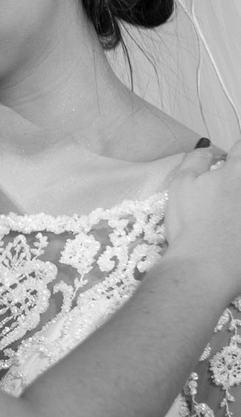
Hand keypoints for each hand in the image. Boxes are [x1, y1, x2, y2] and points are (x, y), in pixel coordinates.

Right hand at [164, 139, 240, 292]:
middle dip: (237, 178)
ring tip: (227, 212)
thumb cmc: (190, 224)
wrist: (206, 267)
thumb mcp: (181, 185)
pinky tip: (233, 228)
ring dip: (237, 201)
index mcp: (239, 171)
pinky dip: (239, 219)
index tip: (227, 163)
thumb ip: (196, 160)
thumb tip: (208, 148)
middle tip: (225, 193)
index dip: (235, 153)